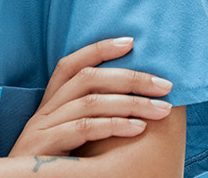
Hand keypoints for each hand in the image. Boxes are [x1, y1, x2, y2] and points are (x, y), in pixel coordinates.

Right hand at [8, 37, 174, 157]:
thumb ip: (89, 118)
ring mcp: (43, 126)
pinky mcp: (44, 145)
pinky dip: (114, 125)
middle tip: (164, 85)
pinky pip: (83, 128)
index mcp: (50, 104)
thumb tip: (131, 101)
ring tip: (161, 109)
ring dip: (131, 103)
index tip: (130, 42)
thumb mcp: (69, 136)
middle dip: (130, 78)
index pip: (71, 65)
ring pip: (89, 102)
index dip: (98, 49)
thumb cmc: (55, 164)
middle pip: (87, 78)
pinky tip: (138, 128)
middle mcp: (45, 110)